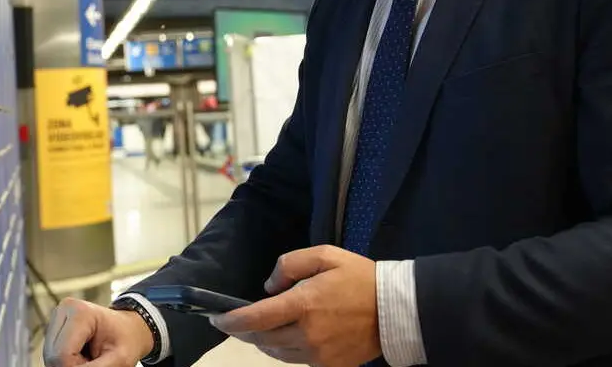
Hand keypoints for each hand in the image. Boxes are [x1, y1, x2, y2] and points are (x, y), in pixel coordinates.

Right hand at [43, 298, 154, 366]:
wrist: (128, 330)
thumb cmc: (126, 340)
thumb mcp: (119, 359)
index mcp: (80, 312)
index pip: (62, 355)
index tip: (97, 362)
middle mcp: (63, 310)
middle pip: (52, 356)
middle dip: (72, 366)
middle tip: (94, 360)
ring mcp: (56, 318)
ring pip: (49, 357)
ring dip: (69, 364)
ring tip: (89, 357)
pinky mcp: (53, 327)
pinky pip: (51, 355)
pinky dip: (66, 360)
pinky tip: (81, 355)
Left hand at [211, 246, 380, 365]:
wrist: (395, 310)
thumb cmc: (359, 277)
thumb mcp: (324, 255)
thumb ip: (290, 265)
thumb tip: (269, 288)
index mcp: (304, 305)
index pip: (254, 319)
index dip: (230, 321)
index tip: (216, 318)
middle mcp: (306, 335)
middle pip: (261, 339)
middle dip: (246, 330)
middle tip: (241, 319)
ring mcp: (317, 355)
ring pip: (276, 353)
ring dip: (266, 340)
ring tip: (268, 324)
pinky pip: (295, 360)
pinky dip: (286, 349)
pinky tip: (293, 334)